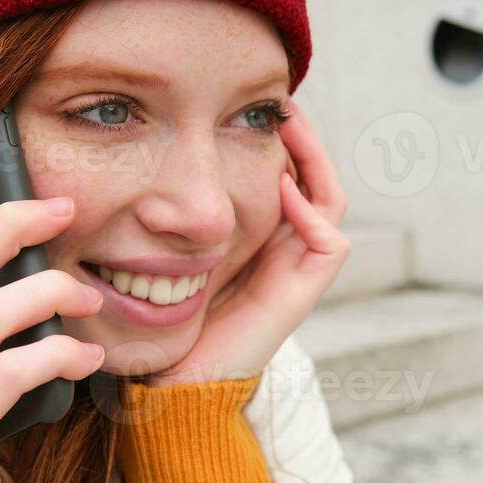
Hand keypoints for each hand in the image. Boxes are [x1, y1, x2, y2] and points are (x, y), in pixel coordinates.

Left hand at [144, 100, 349, 386]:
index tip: (258, 107)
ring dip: (314, 162)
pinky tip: (283, 188)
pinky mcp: (300, 294)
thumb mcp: (169, 249)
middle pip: (315, 180)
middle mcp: (284, 251)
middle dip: (302, 140)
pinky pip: (330, 244)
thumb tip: (152, 168)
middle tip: (281, 103)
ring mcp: (296, 272)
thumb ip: (173, 218)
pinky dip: (312, 213)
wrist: (177, 379)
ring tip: (288, 127)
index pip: (288, 176)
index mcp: (259, 239)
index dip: (282, 142)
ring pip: (329, 202)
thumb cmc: (165, 318)